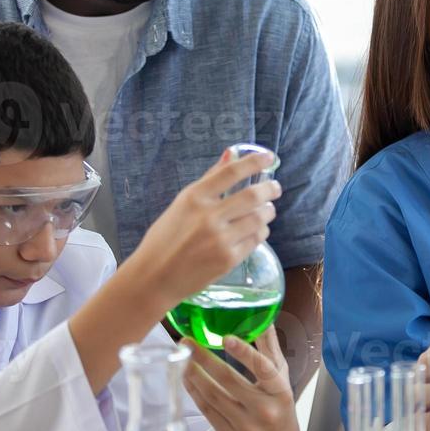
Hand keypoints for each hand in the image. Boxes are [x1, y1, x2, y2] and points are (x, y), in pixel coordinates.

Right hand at [120, 151, 280, 311]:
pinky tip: (257, 230)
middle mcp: (208, 215)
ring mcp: (220, 239)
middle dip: (270, 189)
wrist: (155, 277)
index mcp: (194, 197)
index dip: (255, 162)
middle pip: (252, 196)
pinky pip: (255, 240)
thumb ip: (209, 180)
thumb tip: (231, 154)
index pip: (231, 172)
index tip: (269, 158)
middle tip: (275, 188)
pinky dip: (260, 232)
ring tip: (266, 211)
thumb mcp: (182, 203)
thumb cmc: (165, 238)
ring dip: (268, 212)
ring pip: (258, 219)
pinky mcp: (228, 259)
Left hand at [184, 328, 297, 430]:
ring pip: (214, 396)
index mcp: (280, 392)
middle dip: (204, 359)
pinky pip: (207, 410)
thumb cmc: (280, 410)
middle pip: (229, 380)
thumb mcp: (282, 380)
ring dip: (194, 374)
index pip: (263, 369)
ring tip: (180, 356)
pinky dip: (194, 392)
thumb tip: (263, 320)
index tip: (226, 337)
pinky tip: (186, 377)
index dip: (244, 353)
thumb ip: (270, 351)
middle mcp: (264, 410)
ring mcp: (246, 426)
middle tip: (187, 341)